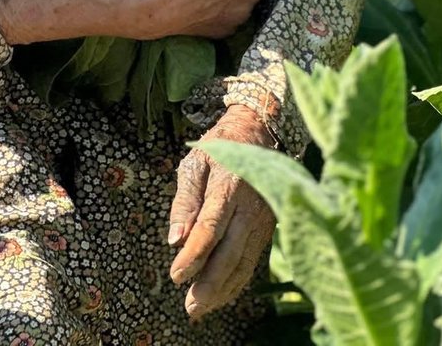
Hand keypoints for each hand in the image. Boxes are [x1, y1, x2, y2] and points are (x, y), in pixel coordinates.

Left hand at [168, 104, 277, 319]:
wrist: (258, 133)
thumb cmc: (220, 148)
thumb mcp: (195, 163)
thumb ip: (184, 201)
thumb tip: (175, 240)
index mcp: (230, 187)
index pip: (210, 228)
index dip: (193, 255)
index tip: (175, 275)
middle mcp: (250, 207)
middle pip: (230, 253)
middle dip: (209, 284)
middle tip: (189, 307)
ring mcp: (262, 220)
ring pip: (244, 263)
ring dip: (222, 290)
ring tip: (201, 308)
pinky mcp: (267, 229)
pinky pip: (252, 261)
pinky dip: (236, 281)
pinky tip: (221, 294)